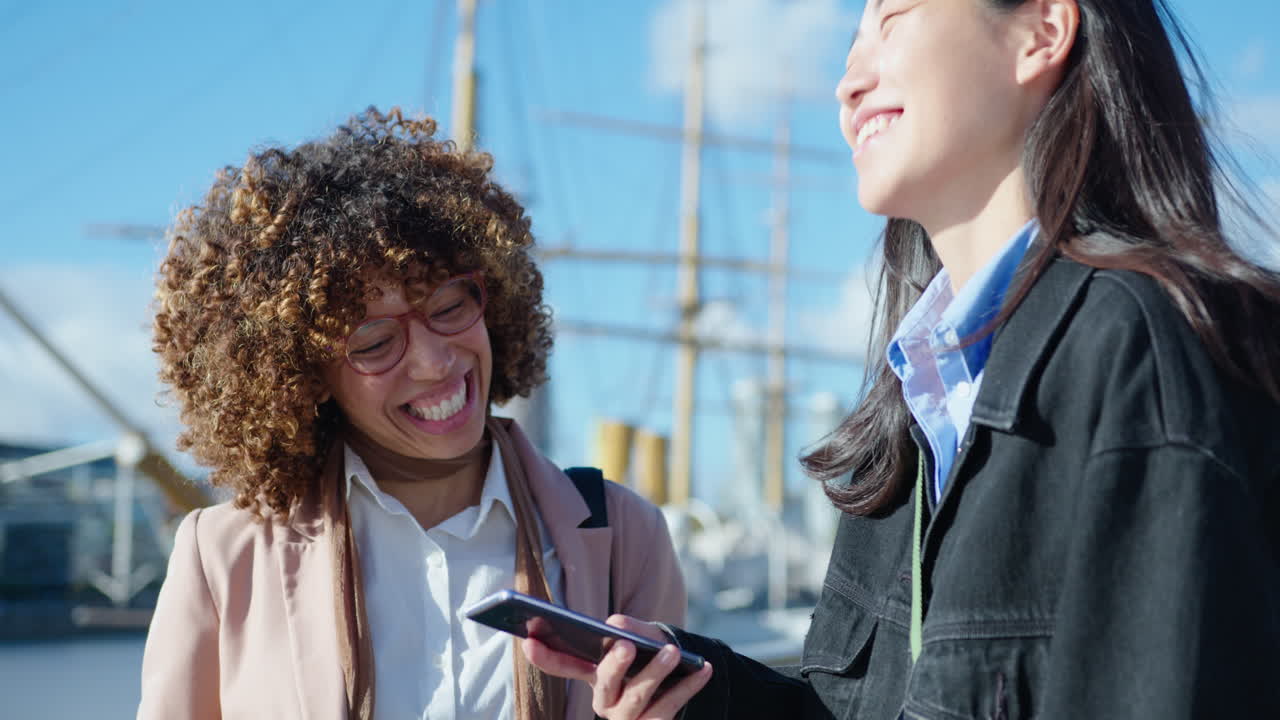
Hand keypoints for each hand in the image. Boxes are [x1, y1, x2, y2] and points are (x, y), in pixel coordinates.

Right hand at [522, 614, 712, 719]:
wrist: (678, 691)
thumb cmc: (649, 660)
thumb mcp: (638, 643)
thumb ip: (627, 631)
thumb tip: (616, 627)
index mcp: (593, 677)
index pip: (563, 666)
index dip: (544, 655)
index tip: (528, 640)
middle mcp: (605, 701)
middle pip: (604, 685)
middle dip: (613, 665)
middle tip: (625, 644)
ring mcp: (629, 718)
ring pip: (638, 698)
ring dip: (656, 673)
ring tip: (673, 652)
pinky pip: (670, 707)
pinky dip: (688, 686)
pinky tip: (703, 668)